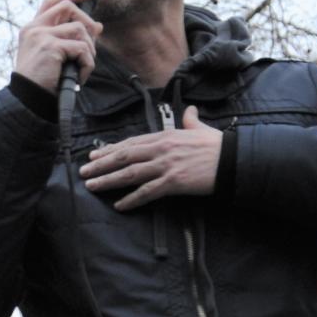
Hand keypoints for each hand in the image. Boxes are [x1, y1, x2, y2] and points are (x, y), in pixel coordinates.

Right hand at [14, 0, 103, 92]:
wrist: (29, 100)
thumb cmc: (41, 82)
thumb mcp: (54, 56)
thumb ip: (70, 39)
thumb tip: (98, 26)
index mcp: (32, 29)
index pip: (52, 1)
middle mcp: (34, 28)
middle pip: (68, 7)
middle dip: (86, 21)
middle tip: (94, 40)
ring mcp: (41, 36)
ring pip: (79, 29)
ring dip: (88, 49)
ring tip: (83, 67)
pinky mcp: (51, 47)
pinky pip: (81, 48)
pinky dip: (87, 64)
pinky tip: (80, 78)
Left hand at [80, 106, 221, 210]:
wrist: (233, 160)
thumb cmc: (217, 145)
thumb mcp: (200, 129)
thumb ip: (190, 120)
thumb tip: (189, 111)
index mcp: (165, 136)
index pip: (131, 143)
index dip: (110, 149)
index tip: (94, 154)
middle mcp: (161, 149)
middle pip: (124, 156)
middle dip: (101, 164)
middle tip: (84, 171)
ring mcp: (165, 165)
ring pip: (130, 174)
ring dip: (108, 180)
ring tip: (92, 186)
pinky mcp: (173, 182)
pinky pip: (147, 192)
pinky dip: (132, 199)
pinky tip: (119, 205)